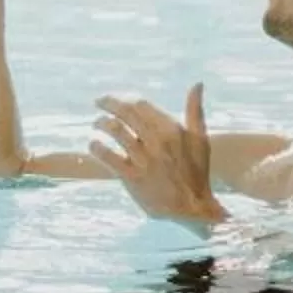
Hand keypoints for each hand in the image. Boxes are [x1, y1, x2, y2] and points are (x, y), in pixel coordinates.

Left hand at [92, 85, 228, 226]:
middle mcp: (157, 141)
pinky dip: (97, 148)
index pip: (141, 104)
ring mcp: (143, 159)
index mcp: (172, 129)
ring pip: (115, 131)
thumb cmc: (196, 172)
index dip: (125, 99)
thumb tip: (197, 84)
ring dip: (101, 123)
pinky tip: (93, 144)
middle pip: (125, 113)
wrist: (193, 208)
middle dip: (108, 104)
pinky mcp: (132, 177)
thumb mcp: (200, 139)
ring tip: (96, 123)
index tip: (117, 100)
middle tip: (98, 102)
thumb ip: (195, 110)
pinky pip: (108, 157)